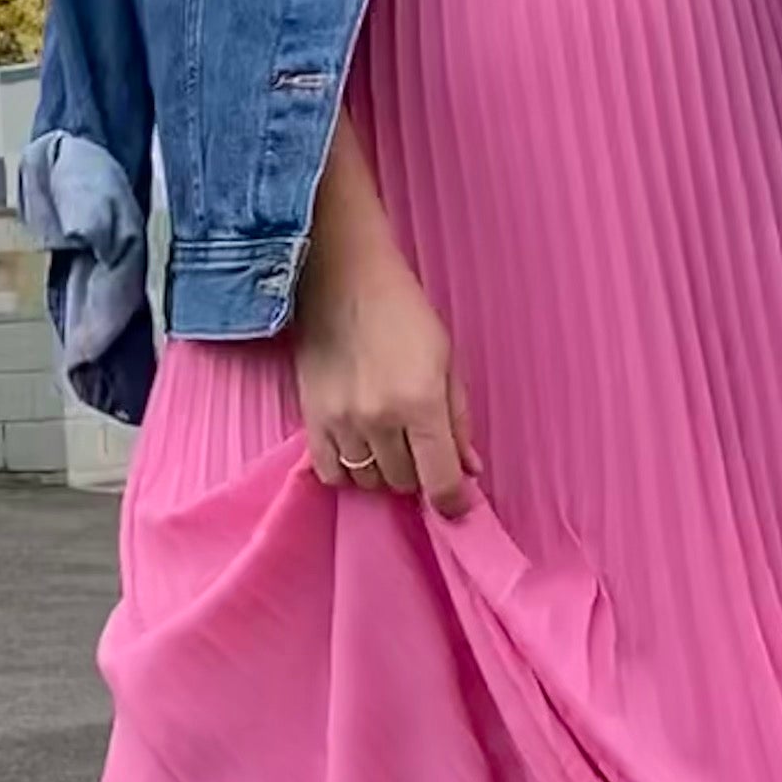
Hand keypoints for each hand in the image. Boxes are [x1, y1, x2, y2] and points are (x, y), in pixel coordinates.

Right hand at [292, 240, 480, 518]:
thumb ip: (458, 419)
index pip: (441, 481)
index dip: (453, 502)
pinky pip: (331, 473)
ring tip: (388, 440)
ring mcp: (341, 422)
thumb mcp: (447, 360)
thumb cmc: (404, 312)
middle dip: (418, 472)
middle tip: (419, 446)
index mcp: (421, 402)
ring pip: (369, 481)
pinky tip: (359, 448)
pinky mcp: (311, 419)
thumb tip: (470, 469)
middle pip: (404, 483)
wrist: (343, 278)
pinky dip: (349, 471)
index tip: (456, 503)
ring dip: (384, 470)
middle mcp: (380, 419)